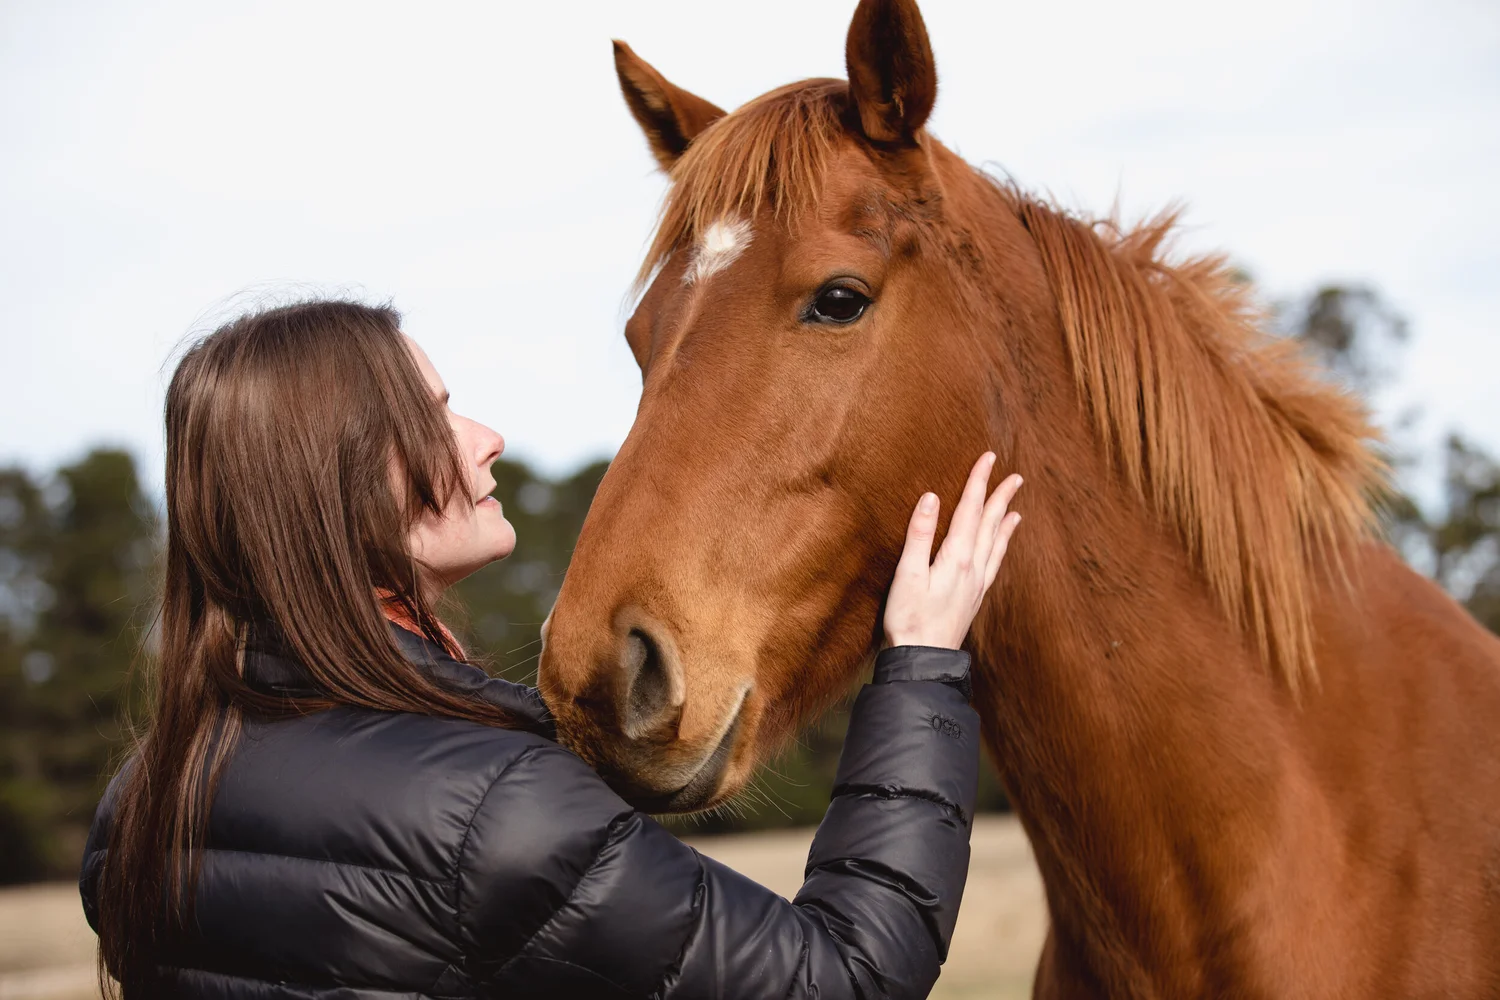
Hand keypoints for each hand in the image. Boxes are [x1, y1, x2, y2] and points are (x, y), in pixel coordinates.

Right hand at [883, 453, 1022, 649]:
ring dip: (1005, 519)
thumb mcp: (908, 574)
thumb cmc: (909, 619)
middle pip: (990, 523)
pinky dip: (1003, 546)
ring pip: (997, 542)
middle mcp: (973, 567)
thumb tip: (932, 498)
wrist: (924, 660)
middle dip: (1000, 496)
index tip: (988, 457)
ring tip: (1015, 503)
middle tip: (1014, 474)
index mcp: (957, 558)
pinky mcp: (974, 596)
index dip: (979, 482)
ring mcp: (977, 583)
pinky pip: (995, 562)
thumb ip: (920, 534)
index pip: (970, 510)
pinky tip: (1003, 543)